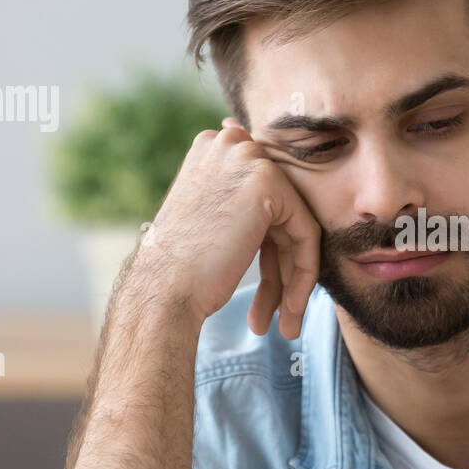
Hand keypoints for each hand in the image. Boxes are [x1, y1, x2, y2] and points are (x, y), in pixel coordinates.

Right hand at [130, 119, 320, 337]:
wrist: (162, 290)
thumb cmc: (179, 267)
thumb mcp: (209, 216)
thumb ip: (242, 199)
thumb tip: (269, 190)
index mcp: (214, 148)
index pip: (265, 200)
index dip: (271, 246)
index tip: (271, 289)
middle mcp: (230, 144)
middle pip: (282, 213)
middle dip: (282, 267)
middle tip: (280, 314)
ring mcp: (248, 158)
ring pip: (296, 226)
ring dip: (292, 280)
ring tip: (286, 325)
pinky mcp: (267, 182)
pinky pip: (305, 232)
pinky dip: (302, 274)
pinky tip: (290, 309)